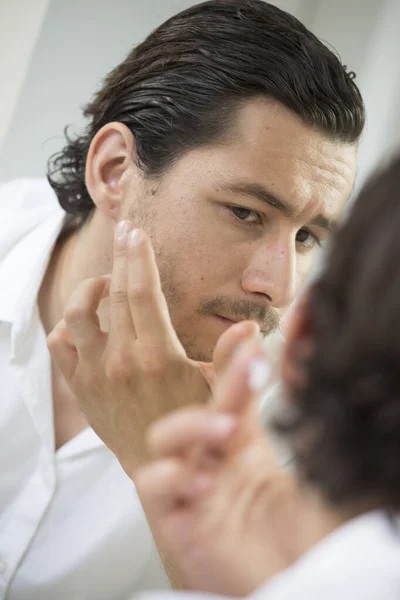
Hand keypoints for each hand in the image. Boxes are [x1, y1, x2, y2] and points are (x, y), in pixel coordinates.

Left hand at [47, 222, 257, 472]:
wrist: (157, 466)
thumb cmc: (193, 424)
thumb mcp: (219, 390)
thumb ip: (232, 357)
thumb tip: (249, 328)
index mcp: (159, 356)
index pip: (144, 292)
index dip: (139, 257)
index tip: (136, 233)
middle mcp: (123, 361)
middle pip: (115, 293)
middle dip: (121, 256)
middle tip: (125, 232)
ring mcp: (96, 373)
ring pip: (77, 313)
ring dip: (90, 289)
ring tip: (107, 282)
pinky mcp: (81, 386)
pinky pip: (61, 344)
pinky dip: (67, 325)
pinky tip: (88, 321)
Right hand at [134, 340, 300, 595]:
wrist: (297, 579)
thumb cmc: (299, 530)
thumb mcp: (302, 470)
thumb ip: (298, 425)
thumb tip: (298, 371)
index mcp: (239, 446)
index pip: (229, 394)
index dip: (234, 364)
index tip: (251, 335)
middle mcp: (210, 461)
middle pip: (189, 409)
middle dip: (214, 391)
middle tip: (248, 375)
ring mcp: (190, 488)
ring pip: (162, 440)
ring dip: (191, 426)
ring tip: (228, 430)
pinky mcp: (177, 520)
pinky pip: (154, 489)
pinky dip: (170, 476)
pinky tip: (201, 480)